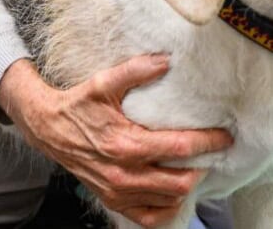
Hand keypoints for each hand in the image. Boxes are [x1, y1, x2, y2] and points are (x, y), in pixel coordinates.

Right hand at [0, 55, 232, 228]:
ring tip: (195, 167)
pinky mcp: (112, 201)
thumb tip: (166, 60)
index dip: (207, 142)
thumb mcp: (103, 82)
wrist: (47, 129)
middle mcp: (123, 174)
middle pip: (180, 182)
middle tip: (211, 152)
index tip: (226, 136)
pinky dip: (166, 208)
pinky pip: (148, 217)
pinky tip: (174, 192)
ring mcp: (117, 191)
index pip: (178, 147)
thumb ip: (136, 70)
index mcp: (125, 143)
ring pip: (168, 201)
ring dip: (186, 186)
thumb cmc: (77, 105)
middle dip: (202, 167)